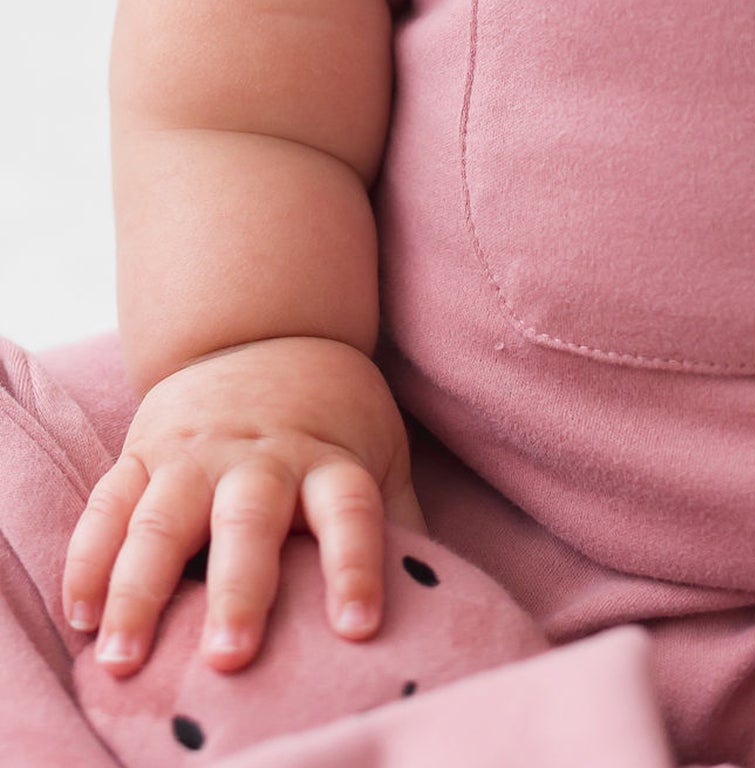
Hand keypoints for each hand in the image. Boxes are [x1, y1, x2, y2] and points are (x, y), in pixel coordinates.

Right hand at [61, 336, 426, 678]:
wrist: (263, 329)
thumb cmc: (331, 417)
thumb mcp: (376, 452)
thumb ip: (399, 520)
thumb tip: (440, 596)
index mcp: (327, 458)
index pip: (350, 511)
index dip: (356, 567)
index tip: (358, 629)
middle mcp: (261, 457)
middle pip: (250, 520)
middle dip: (238, 590)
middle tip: (229, 657)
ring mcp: (196, 453)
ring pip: (163, 519)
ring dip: (139, 590)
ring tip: (122, 658)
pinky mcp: (144, 452)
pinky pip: (108, 505)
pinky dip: (90, 559)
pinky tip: (81, 615)